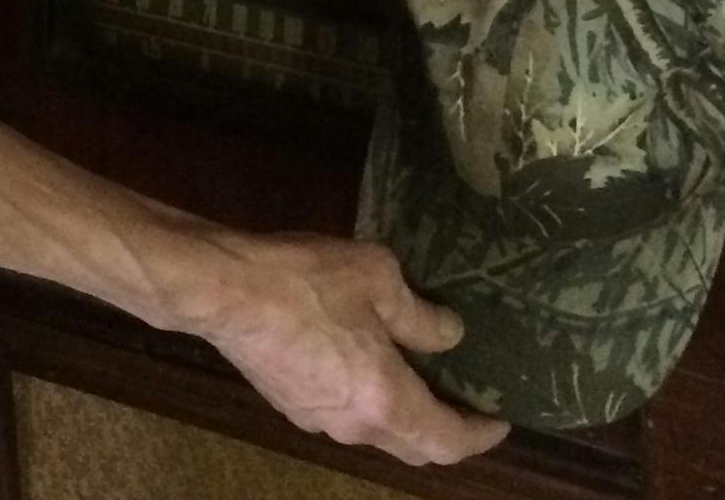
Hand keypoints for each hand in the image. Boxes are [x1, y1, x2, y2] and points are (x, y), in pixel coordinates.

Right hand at [194, 231, 509, 467]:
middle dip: (444, 431)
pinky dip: (365, 398)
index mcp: (386, 401)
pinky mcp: (288, 403)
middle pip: (414, 447)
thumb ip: (421, 314)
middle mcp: (356, 425)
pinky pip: (342, 412)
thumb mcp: (378, 278)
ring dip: (401, 413)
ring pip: (375, 431)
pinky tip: (358, 359)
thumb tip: (451, 335)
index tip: (501, 421)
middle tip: (463, 400)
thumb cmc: (307, 282)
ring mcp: (317, 419)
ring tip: (413, 374)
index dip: (480, 436)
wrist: (223, 291)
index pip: (448, 442)